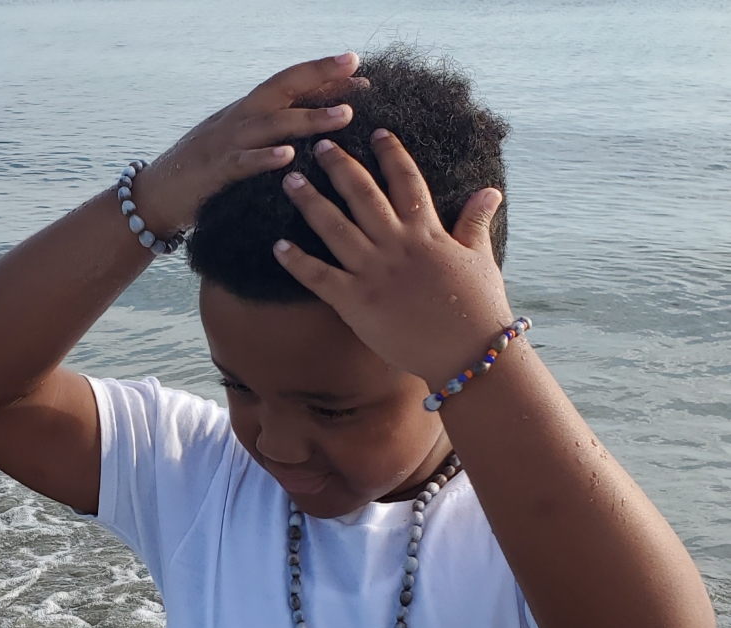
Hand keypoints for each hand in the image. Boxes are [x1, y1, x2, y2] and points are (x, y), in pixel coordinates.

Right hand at [134, 53, 365, 231]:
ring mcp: (227, 142)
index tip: (357, 67)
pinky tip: (289, 156)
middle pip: (283, 87)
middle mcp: (240, 118)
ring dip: (309, 117)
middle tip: (355, 68)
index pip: (290, 84)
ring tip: (343, 115)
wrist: (158, 195)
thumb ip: (269, 135)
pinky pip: (243, 162)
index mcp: (248, 112)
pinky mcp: (215, 171)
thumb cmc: (206, 173)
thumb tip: (308, 130)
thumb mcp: (241, 146)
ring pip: (272, 123)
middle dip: (319, 75)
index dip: (322, 74)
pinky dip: (265, 158)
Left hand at [273, 130, 513, 389]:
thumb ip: (475, 222)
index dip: (391, 154)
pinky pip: (321, 278)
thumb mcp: (480, 259)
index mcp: (427, 233)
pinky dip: (298, 262)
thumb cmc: (478, 308)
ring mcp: (374, 273)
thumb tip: (490, 190)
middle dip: (340, 166)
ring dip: (311, 202)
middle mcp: (397, 246)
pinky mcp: (357, 303)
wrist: (468, 353)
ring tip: (290, 179)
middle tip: (320, 145)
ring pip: (335, 227)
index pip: (407, 181)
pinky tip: (279, 246)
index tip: (377, 132)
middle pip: (363, 194)